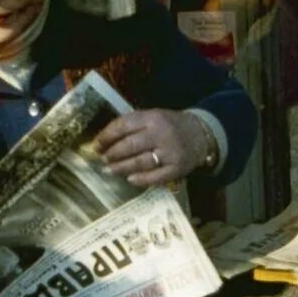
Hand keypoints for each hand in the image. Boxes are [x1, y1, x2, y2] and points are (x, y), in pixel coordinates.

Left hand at [96, 109, 216, 186]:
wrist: (201, 135)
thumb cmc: (170, 126)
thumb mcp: (154, 117)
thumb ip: (133, 125)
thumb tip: (105, 141)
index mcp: (153, 118)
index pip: (124, 126)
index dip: (107, 136)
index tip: (96, 145)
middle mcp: (161, 134)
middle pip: (129, 146)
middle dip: (112, 154)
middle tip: (103, 159)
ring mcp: (170, 152)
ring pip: (140, 163)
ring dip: (122, 168)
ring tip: (111, 170)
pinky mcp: (177, 168)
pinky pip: (155, 177)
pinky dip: (140, 179)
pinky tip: (130, 179)